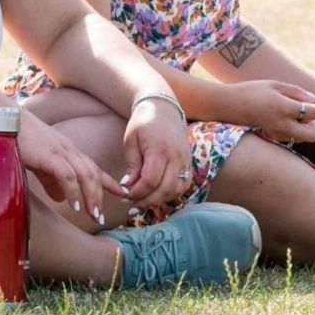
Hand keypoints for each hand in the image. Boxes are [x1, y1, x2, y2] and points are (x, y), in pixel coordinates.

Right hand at [16, 118, 119, 217]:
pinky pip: (67, 175)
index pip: (96, 169)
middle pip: (94, 175)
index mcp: (71, 154)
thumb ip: (52, 182)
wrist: (10, 123)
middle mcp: (71, 153)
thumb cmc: (26, 143)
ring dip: (91, 197)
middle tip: (101, 217)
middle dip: (101, 197)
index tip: (124, 195)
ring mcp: (62, 153)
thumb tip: (61, 199)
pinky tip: (73, 206)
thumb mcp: (43, 165)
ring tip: (93, 215)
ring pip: (85, 175)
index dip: (110, 183)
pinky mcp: (49, 156)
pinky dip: (73, 191)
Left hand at [120, 97, 194, 211]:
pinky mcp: (189, 161)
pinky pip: (184, 184)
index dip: (138, 193)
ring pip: (177, 190)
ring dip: (160, 200)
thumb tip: (128, 187)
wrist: (164, 107)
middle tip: (132, 206)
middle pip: (165, 189)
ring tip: (144, 202)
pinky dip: (172, 193)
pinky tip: (159, 194)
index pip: (151, 180)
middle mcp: (176, 156)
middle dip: (147, 201)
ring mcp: (185, 159)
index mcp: (159, 149)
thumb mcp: (131, 140)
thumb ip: (132, 165)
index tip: (125, 196)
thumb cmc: (143, 122)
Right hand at [221, 78, 314, 143]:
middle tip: (307, 112)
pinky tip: (282, 119)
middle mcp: (282, 125)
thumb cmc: (250, 91)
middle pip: (312, 134)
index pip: (313, 112)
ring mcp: (275, 134)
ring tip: (292, 113)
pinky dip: (292, 130)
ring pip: (301, 138)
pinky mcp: (270, 138)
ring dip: (303, 128)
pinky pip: (289, 138)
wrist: (226, 106)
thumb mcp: (274, 85)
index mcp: (284, 108)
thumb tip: (312, 100)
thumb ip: (295, 92)